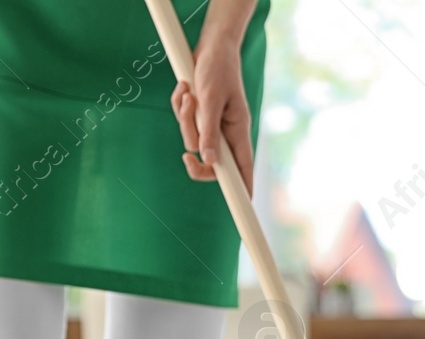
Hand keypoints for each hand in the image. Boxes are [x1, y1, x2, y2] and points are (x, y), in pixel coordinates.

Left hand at [170, 34, 252, 192]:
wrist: (211, 45)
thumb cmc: (217, 70)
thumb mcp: (211, 100)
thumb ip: (208, 131)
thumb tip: (207, 160)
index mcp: (237, 132)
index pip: (244, 168)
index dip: (243, 188)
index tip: (244, 206)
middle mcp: (226, 132)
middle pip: (210, 160)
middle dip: (194, 152)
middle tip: (185, 158)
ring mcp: (212, 124)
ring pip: (191, 138)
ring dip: (184, 117)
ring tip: (188, 93)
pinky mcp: (199, 115)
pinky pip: (183, 121)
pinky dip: (179, 106)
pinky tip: (185, 89)